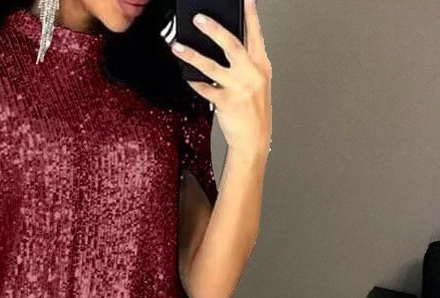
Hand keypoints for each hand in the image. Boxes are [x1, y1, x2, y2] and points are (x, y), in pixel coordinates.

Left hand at [171, 0, 271, 160]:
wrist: (254, 139)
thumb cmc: (254, 110)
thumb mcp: (257, 82)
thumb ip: (246, 63)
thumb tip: (226, 44)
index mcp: (261, 66)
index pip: (256, 35)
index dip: (251, 15)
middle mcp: (251, 74)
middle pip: (232, 45)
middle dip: (214, 29)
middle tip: (198, 18)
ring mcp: (238, 88)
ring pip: (211, 67)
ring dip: (192, 55)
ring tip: (177, 46)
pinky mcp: (226, 103)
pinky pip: (205, 89)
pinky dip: (194, 82)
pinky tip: (185, 75)